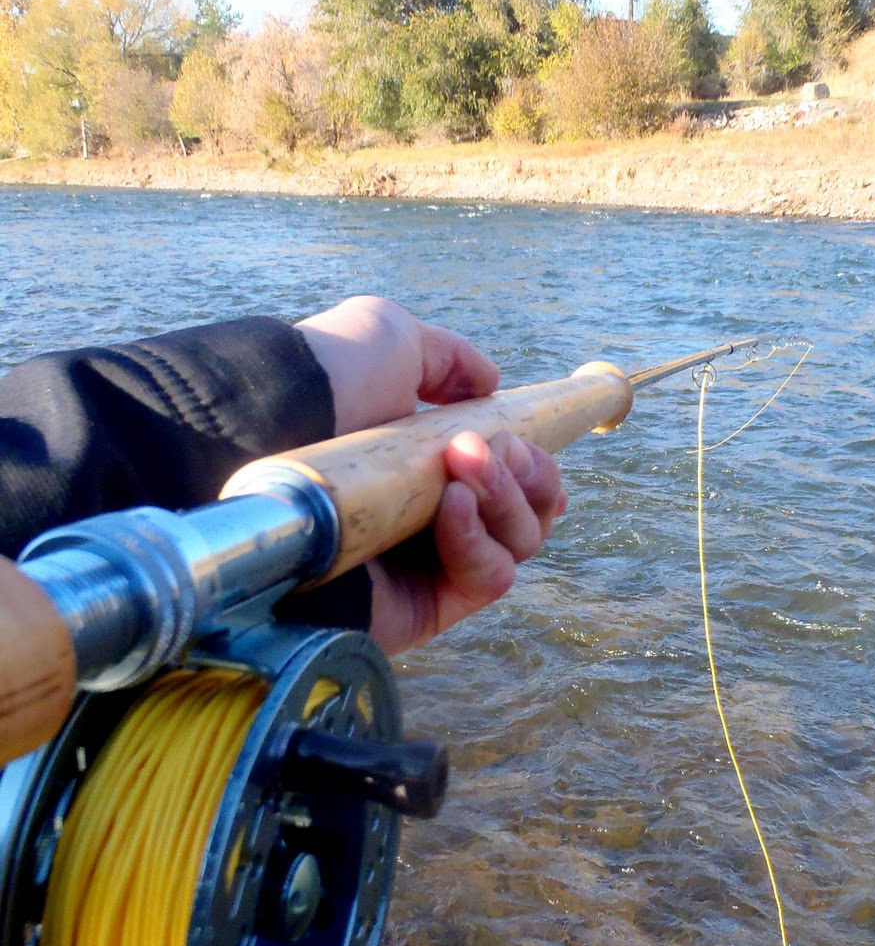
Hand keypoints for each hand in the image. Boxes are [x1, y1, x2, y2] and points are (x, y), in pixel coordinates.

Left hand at [296, 296, 565, 653]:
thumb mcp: (391, 338)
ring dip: (506, 500)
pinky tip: (449, 506)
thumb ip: (450, 358)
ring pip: (517, 546)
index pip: (516, 481)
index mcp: (433, 462)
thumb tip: (491, 384)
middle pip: (529, 516)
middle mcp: (436, 515)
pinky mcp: (424, 607)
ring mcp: (431, 564)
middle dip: (527, 477)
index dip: (534, 465)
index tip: (516, 439)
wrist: (268, 429)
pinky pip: (489, 579)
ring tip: (460, 468)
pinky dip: (482, 541)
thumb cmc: (325, 380)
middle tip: (486, 449)